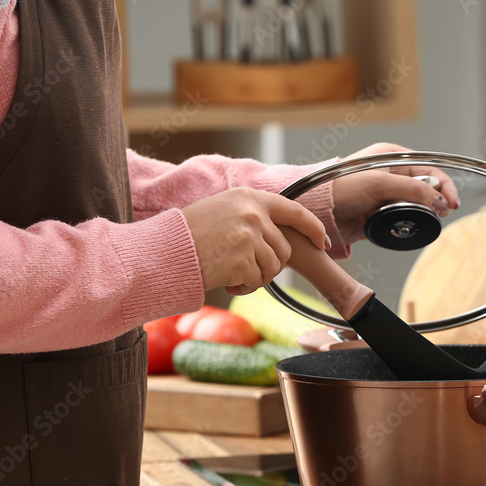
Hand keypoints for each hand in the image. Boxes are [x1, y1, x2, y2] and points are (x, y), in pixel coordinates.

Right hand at [181, 187, 328, 294]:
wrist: (163, 251)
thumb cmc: (189, 234)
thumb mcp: (222, 210)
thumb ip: (251, 215)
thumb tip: (278, 233)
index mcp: (250, 198)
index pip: (294, 212)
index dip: (313, 229)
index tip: (322, 243)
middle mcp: (253, 214)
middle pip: (284, 248)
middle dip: (270, 264)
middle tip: (246, 270)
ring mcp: (249, 237)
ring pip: (273, 268)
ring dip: (256, 277)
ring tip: (233, 275)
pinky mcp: (242, 261)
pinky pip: (257, 282)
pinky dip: (244, 288)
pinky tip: (226, 282)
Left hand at [331, 142, 460, 243]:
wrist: (318, 210)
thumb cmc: (340, 188)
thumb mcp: (379, 184)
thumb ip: (413, 191)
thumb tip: (441, 202)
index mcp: (393, 158)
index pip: (429, 170)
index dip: (445, 186)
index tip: (452, 203)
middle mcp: (392, 175)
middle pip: (427, 189)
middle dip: (437, 201)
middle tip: (443, 214)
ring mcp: (387, 196)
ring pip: (417, 206)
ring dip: (423, 215)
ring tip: (427, 221)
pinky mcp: (381, 215)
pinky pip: (403, 220)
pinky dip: (408, 225)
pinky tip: (408, 228)